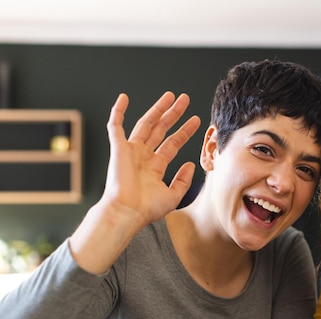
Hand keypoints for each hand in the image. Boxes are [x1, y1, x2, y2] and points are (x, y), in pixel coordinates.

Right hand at [68, 92, 200, 273]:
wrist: (128, 211)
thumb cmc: (147, 208)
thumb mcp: (174, 196)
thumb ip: (183, 180)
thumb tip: (190, 164)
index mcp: (154, 167)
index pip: (172, 143)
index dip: (184, 131)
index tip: (196, 120)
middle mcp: (143, 156)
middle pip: (161, 129)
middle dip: (173, 114)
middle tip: (185, 100)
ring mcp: (130, 151)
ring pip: (145, 123)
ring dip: (157, 109)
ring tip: (170, 96)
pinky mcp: (118, 148)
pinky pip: (115, 125)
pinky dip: (118, 111)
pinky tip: (124, 98)